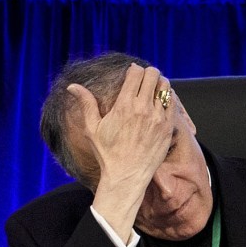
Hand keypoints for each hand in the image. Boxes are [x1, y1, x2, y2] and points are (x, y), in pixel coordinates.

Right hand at [77, 63, 175, 241]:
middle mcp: (144, 108)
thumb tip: (72, 86)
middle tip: (143, 80)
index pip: (136, 72)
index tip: (131, 74)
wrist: (126, 176)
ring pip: (165, 86)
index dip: (133, 70)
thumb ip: (86, 103)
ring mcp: (159, 117)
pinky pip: (173, 102)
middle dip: (148, 73)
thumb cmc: (107, 153)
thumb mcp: (92, 128)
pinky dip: (168, 99)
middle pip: (153, 74)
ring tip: (152, 91)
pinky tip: (160, 104)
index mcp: (124, 105)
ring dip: (159, 84)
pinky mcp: (169, 127)